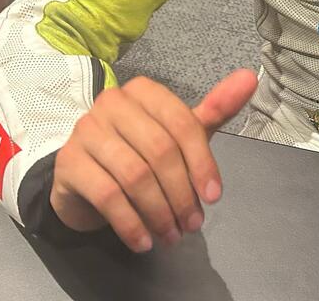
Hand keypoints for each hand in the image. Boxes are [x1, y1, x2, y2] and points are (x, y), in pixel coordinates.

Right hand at [50, 69, 256, 251]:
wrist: (85, 178)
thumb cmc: (140, 149)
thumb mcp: (181, 131)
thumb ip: (216, 108)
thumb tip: (250, 78)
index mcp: (144, 90)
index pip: (181, 123)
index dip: (202, 162)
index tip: (214, 196)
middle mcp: (112, 102)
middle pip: (160, 150)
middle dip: (181, 193)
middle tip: (193, 224)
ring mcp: (86, 131)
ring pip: (134, 174)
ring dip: (159, 211)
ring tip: (172, 235)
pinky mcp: (68, 163)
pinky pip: (106, 195)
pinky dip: (130, 223)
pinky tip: (144, 240)